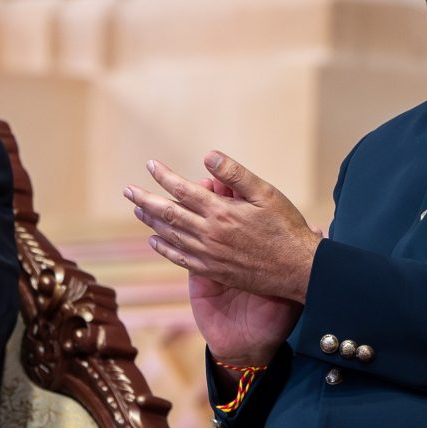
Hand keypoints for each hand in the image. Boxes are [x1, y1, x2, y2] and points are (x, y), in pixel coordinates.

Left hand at [126, 154, 317, 364]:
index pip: (182, 190)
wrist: (298, 270)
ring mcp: (209, 255)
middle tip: (128, 191)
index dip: (164, 176)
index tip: (150, 165)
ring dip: (151, 222)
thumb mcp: (266, 193)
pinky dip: (164, 248)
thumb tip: (207, 156)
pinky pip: (180, 258)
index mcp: (221, 212)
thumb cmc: (286, 228)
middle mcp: (209, 234)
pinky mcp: (213, 271)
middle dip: (145, 200)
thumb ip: (235, 175)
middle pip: (168, 214)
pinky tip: (154, 240)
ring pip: (171, 236)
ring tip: (137, 210)